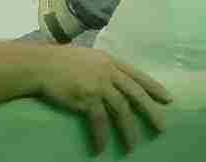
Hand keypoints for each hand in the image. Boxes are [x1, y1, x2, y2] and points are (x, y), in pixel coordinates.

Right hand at [36, 48, 170, 153]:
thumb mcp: (84, 57)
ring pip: (121, 110)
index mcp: (107, 60)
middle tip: (162, 128)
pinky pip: (99, 121)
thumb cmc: (57, 60)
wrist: (37, 65)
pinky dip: (101, 135)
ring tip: (132, 146)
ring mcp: (97, 84)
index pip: (136, 74)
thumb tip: (111, 80)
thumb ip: (99, 67)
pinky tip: (101, 147)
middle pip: (135, 93)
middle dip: (151, 111)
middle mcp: (106, 71)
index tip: (168, 99)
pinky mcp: (86, 98)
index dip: (153, 87)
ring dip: (128, 130)